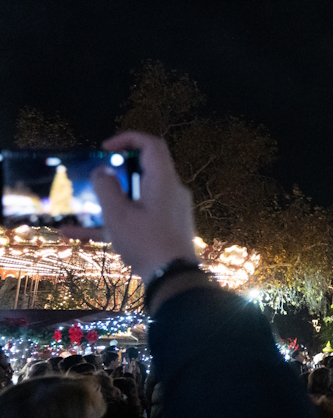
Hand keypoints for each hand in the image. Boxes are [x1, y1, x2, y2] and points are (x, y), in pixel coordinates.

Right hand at [88, 132, 197, 279]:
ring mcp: (170, 211)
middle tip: (96, 178)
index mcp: (164, 182)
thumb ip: (107, 189)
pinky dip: (113, 221)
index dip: (128, 139)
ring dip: (109, 201)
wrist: (173, 278)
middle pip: (144, 170)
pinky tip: (75, 234)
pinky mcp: (166, 228)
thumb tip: (102, 172)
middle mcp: (171, 192)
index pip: (152, 145)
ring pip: (137, 197)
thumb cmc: (145, 242)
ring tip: (80, 208)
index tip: (105, 149)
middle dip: (116, 172)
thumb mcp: (118, 215)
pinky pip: (138, 217)